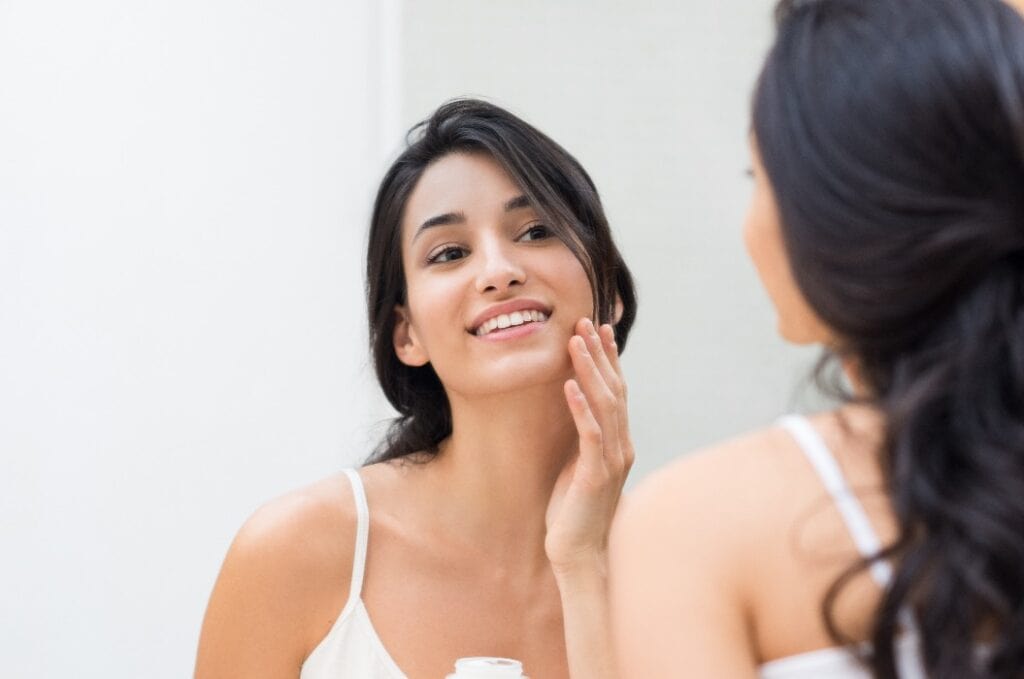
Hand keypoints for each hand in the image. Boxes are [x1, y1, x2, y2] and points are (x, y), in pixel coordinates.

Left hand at [545, 318, 633, 575]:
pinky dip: (579, 407)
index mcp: (619, 443)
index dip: (609, 359)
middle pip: (614, 390)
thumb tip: (574, 408)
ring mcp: (612, 461)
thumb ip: (584, 438)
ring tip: (575, 342)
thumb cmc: (574, 511)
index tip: (599, 329)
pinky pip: (589, 434)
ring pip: (604, 405)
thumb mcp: (579, 465)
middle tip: (586, 322)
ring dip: (589, 370)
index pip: (617, 391)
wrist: (579, 553)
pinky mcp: (595, 475)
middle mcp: (622, 446)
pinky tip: (567, 386)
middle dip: (600, 354)